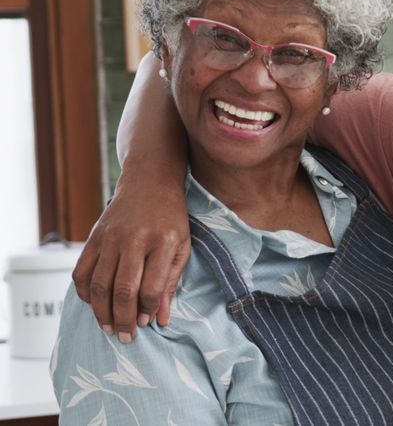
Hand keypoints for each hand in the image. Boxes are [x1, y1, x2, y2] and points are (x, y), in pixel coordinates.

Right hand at [72, 173, 189, 341]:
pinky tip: (94, 304)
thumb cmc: (171, 218)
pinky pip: (82, 271)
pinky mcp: (94, 237)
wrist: (149, 183)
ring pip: (99, 284)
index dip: (148, 310)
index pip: (152, 287)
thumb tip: (161, 319)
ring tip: (108, 328)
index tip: (148, 323)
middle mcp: (135, 240)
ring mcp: (111, 238)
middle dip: (123, 319)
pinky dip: (84, 292)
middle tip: (125, 337)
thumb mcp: (183, 245)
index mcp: (163, 242)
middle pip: (123, 289)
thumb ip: (172, 282)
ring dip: (102, 311)